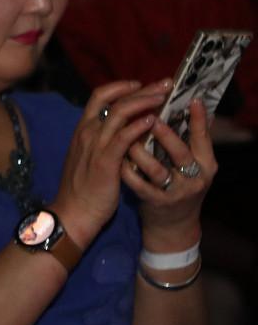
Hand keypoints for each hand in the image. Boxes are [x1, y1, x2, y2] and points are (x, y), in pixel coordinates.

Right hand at [51, 80, 168, 244]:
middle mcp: (88, 132)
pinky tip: (154, 120)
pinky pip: (123, 137)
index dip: (121, 87)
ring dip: (145, 101)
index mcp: (83, 130)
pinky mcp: (105, 160)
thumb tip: (122, 129)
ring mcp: (95, 145)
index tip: (141, 84)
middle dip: (143, 89)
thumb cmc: (83, 189)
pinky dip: (139, 125)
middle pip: (115, 100)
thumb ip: (102, 141)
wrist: (72, 213)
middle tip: (166, 83)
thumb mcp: (88, 157)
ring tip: (165, 97)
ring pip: (121, 112)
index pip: (100, 96)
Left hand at [124, 98, 215, 240]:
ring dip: (140, 151)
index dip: (199, 120)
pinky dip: (126, 170)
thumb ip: (189, 140)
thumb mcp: (190, 164)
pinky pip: (137, 184)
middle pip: (181, 153)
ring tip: (127, 137)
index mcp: (206, 164)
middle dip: (166, 135)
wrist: (171, 224)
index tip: (191, 100)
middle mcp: (193, 178)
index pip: (204, 139)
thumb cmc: (179, 184)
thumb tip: (190, 108)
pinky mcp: (154, 202)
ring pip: (156, 169)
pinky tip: (117, 159)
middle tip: (151, 117)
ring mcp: (174, 192)